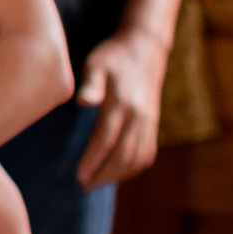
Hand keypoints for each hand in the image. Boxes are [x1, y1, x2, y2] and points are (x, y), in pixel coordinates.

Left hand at [75, 33, 166, 187]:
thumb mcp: (96, 63)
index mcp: (122, 104)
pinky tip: (118, 173)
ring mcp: (149, 121)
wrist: (144, 49)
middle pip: (123, 154)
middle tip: (83, 185)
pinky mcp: (154, 122)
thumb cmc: (112, 56)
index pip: (106, 140)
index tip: (79, 176)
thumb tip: (83, 102)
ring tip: (96, 182)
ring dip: (118, 174)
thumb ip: (90, 84)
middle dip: (104, 174)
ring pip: (138, 157)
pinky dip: (134, 167)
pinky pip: (148, 152)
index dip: (93, 161)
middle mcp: (139, 116)